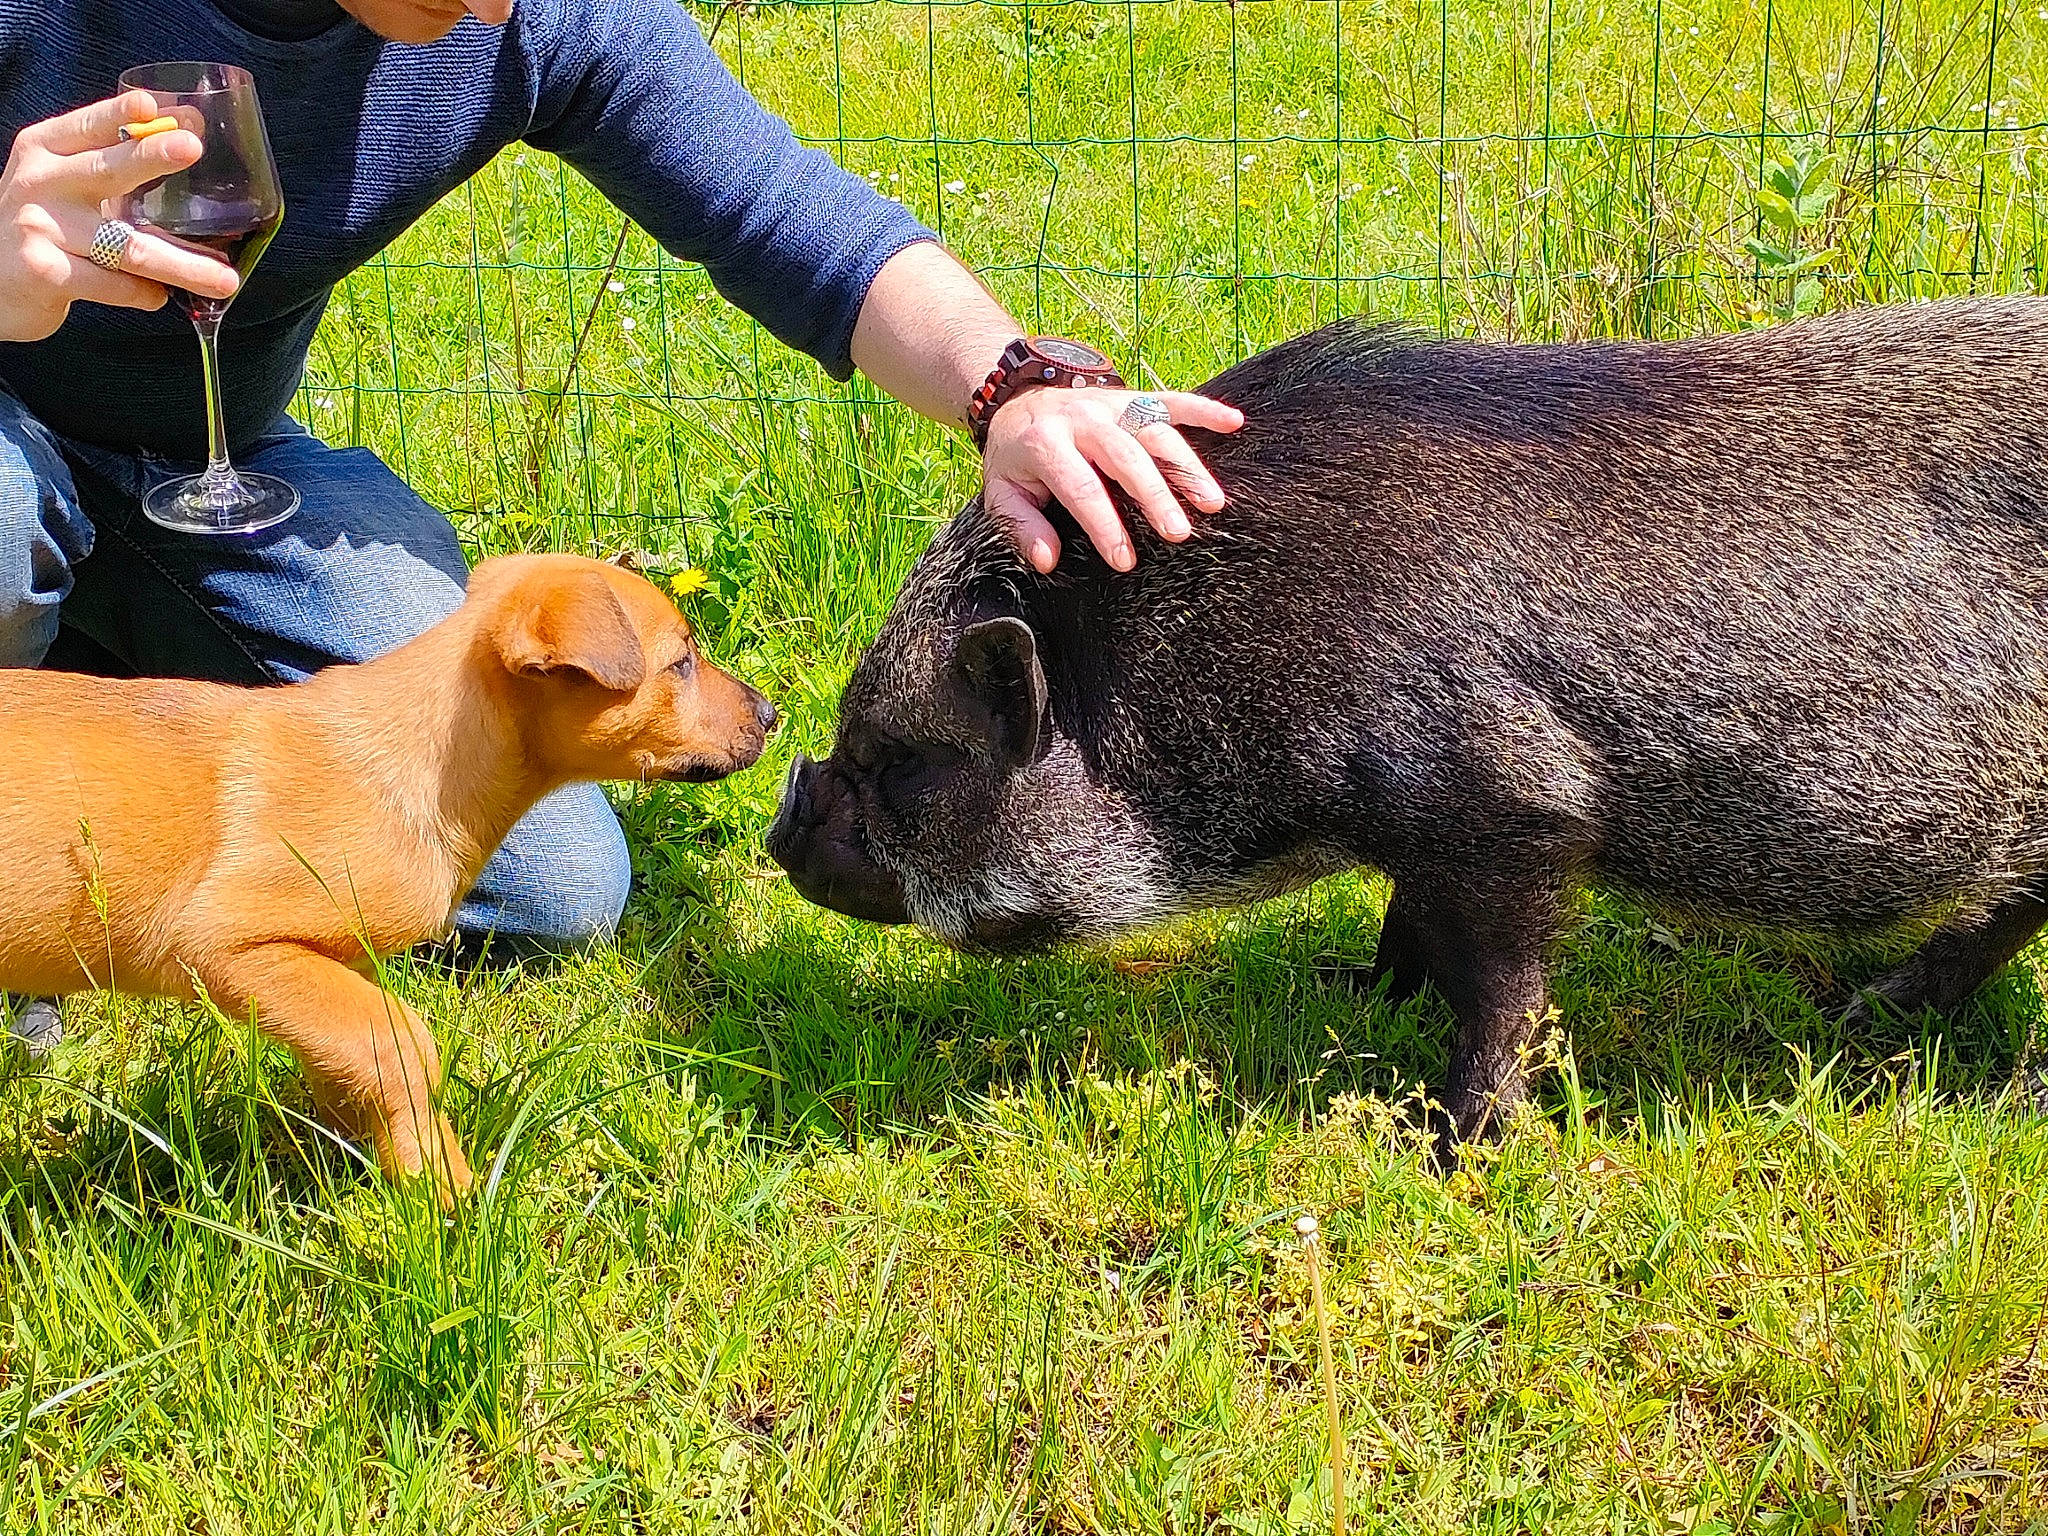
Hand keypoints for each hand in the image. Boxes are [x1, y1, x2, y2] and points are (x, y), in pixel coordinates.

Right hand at [0, 90, 240, 343]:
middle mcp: (40, 182)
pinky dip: (146, 294)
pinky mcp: (46, 273)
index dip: (120, 113)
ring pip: (127, 245)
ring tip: (225, 279)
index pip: (88, 125)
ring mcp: (40, 227)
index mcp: (44, 150)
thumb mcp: (61, 185)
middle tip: (192, 148)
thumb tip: (184, 138)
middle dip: (152, 156)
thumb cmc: (42, 228)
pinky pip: (115, 285)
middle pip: (108, 169)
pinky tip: (157, 295)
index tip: (153, 104)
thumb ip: (109, 166)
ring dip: (183, 265)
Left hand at [981, 385, 1245, 572]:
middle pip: (1125, 457)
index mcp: (1045, 444)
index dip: (1104, 524)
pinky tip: (1234, 423)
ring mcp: (1111, 405)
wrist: (1016, 403)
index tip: (1124, 560)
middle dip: (1154, 495)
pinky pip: (1172, 400)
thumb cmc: (1015, 460)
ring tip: (1212, 501)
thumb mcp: (1001, 494)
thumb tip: (1048, 560)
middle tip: (1178, 532)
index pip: (1081, 487)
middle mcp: (1083, 419)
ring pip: (1155, 431)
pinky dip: (1204, 409)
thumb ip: (1022, 526)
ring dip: (1187, 465)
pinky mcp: (1132, 398)